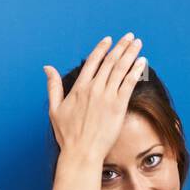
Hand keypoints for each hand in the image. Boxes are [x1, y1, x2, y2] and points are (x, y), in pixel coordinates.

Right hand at [44, 32, 145, 160]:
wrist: (81, 153)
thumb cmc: (67, 135)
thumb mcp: (54, 109)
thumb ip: (53, 86)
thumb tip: (47, 68)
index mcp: (79, 88)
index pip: (92, 61)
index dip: (102, 49)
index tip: (109, 40)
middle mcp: (94, 89)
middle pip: (110, 62)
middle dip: (121, 46)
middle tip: (130, 36)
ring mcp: (107, 97)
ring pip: (121, 69)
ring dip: (130, 53)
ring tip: (137, 43)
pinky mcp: (118, 106)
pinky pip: (129, 83)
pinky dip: (136, 71)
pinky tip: (142, 62)